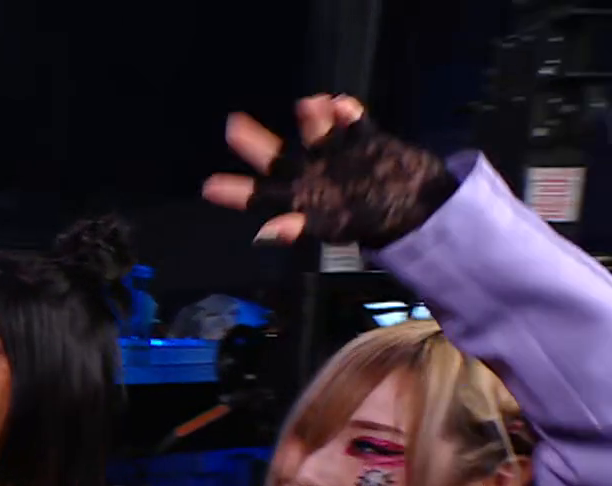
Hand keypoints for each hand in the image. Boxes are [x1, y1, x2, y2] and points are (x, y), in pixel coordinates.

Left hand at [204, 94, 452, 247]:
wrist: (424, 210)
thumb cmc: (376, 224)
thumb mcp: (334, 229)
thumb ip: (299, 228)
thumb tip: (265, 232)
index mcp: (302, 201)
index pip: (262, 198)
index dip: (237, 193)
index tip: (209, 186)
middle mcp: (314, 176)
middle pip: (278, 159)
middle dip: (256, 144)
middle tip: (232, 125)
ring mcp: (338, 156)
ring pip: (316, 134)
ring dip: (311, 121)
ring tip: (310, 104)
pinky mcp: (367, 141)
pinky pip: (354, 123)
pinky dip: (347, 113)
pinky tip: (342, 104)